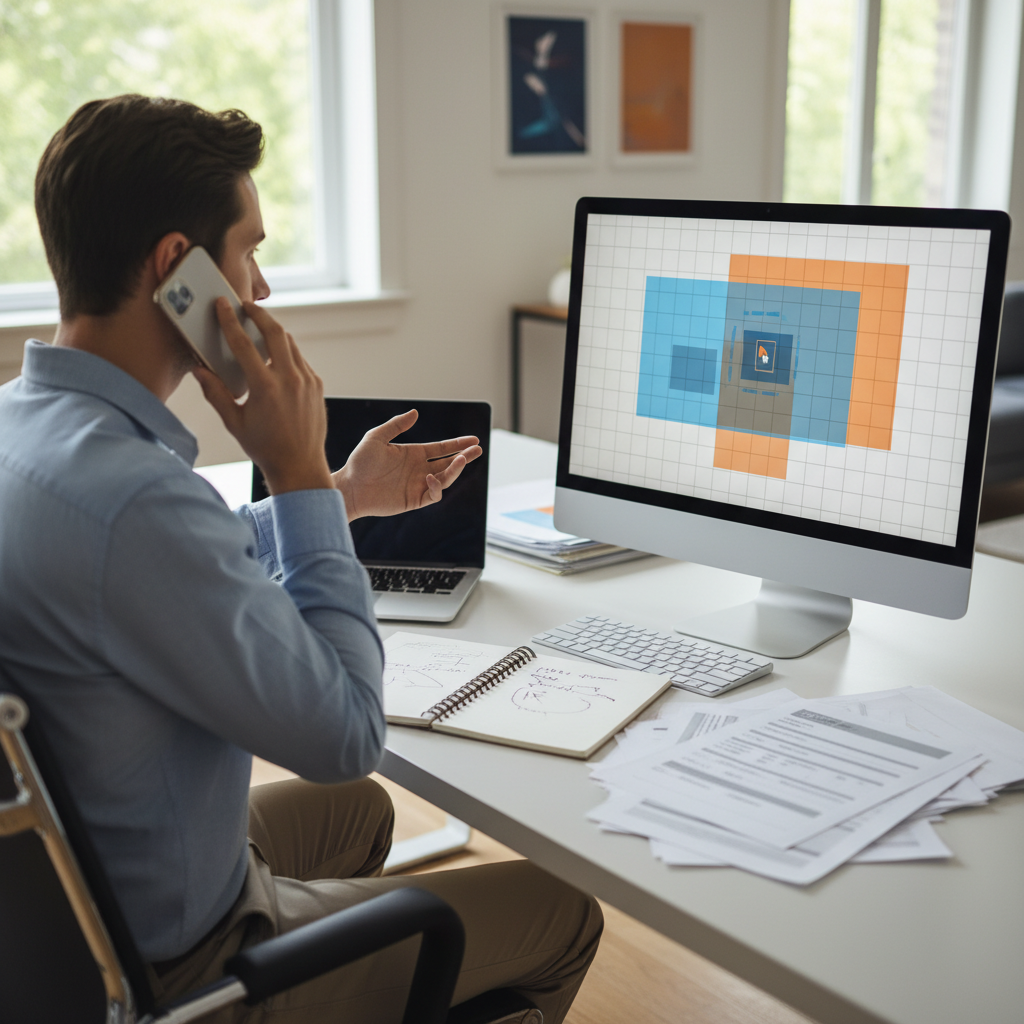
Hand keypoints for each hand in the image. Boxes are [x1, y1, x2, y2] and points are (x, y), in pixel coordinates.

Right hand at [194, 299, 332, 494]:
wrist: (300, 465)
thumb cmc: (265, 448)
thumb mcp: (234, 422)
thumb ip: (215, 393)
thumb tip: (199, 370)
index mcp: (265, 387)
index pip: (243, 343)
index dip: (230, 320)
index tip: (223, 305)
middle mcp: (289, 379)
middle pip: (274, 331)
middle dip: (258, 314)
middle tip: (245, 306)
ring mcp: (307, 381)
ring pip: (290, 343)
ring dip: (274, 331)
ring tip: (259, 327)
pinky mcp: (317, 385)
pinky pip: (300, 359)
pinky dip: (286, 352)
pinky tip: (275, 356)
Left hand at [332, 409, 481, 521]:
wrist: (350, 487)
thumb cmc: (360, 462)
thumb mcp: (376, 437)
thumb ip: (396, 425)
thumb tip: (415, 413)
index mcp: (414, 454)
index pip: (442, 448)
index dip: (458, 444)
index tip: (474, 439)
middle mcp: (419, 469)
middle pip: (449, 463)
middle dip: (464, 456)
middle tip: (478, 450)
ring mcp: (418, 485)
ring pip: (445, 478)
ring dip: (455, 470)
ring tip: (460, 459)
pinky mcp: (414, 500)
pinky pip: (433, 495)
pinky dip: (436, 487)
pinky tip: (431, 477)